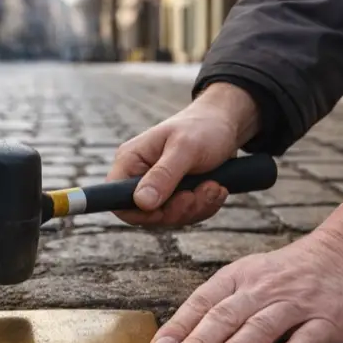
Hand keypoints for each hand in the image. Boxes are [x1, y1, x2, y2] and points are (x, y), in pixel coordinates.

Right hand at [106, 83, 260, 226]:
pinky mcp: (175, 196)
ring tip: (213, 186)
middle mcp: (139, 177)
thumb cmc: (203, 127)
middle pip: (146, 215)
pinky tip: (216, 188)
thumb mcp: (185, 148)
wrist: (226, 124)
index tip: (167, 207)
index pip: (116, 199)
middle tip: (203, 189)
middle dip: (178, 209)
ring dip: (196, 207)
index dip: (138, 212)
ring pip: (169, 218)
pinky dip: (204, 206)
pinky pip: (185, 215)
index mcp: (131, 161)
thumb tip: (142, 202)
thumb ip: (163, 175)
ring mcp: (158, 188)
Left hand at [150, 172, 342, 342]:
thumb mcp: (248, 277)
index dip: (180, 326)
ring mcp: (297, 305)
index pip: (204, 302)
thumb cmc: (286, 274)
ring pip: (259, 329)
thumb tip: (176, 340)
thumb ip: (217, 305)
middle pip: (226, 317)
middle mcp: (264, 290)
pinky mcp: (328, 321)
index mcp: (240, 278)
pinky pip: (306, 340)